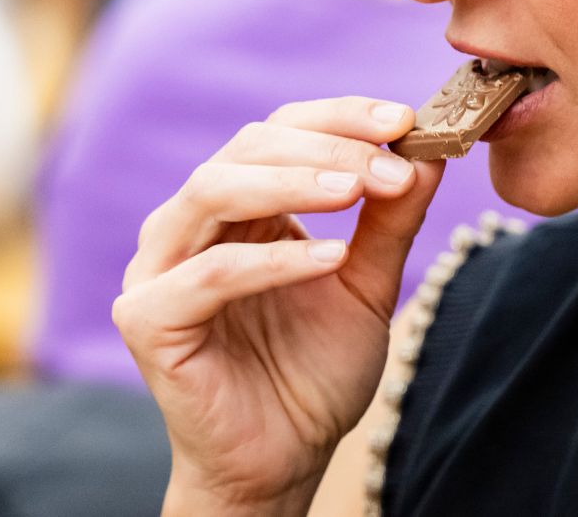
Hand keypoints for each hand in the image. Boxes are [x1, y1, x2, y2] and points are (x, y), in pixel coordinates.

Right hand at [114, 97, 442, 511]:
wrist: (284, 460)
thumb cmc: (314, 370)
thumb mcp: (367, 283)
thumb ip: (391, 220)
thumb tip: (429, 152)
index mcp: (236, 205)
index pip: (279, 131)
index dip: (340, 117)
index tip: (405, 119)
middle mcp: (188, 223)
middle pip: (247, 147)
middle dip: (328, 147)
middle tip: (391, 164)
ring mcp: (159, 267)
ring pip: (214, 190)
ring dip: (293, 182)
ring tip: (359, 191)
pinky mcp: (148, 318)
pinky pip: (209, 274)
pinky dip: (273, 260)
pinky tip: (330, 259)